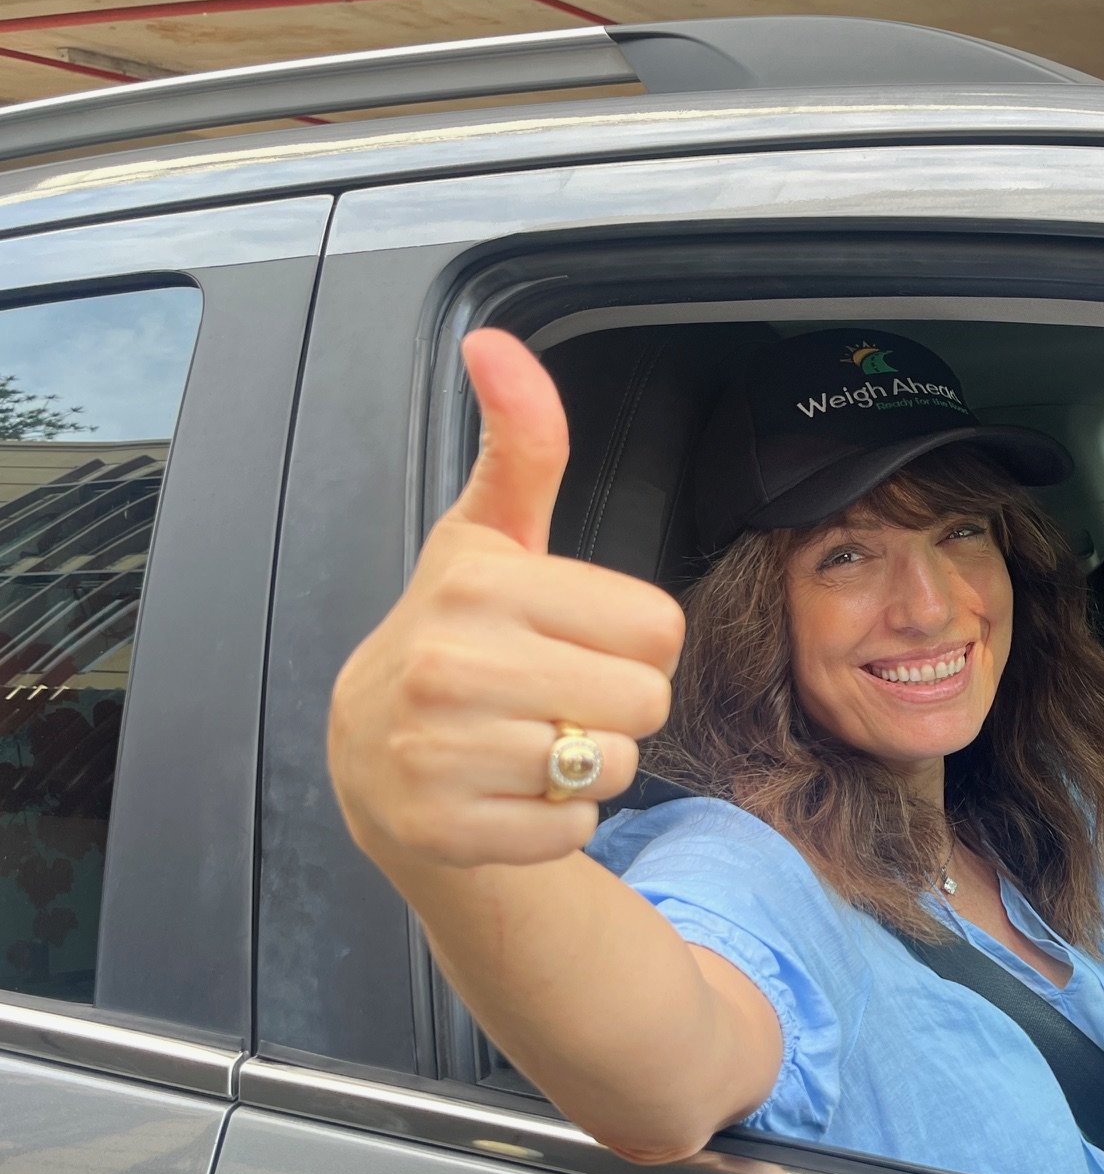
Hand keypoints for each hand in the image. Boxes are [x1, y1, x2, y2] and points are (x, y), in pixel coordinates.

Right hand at [328, 329, 686, 869]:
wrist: (376, 754)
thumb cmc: (460, 635)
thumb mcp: (490, 537)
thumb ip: (521, 447)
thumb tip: (495, 344)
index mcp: (483, 584)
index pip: (657, 627)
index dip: (630, 641)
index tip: (571, 639)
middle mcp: (452, 664)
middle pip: (646, 700)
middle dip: (616, 707)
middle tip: (551, 696)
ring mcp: (439, 753)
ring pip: (615, 769)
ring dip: (588, 766)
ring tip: (524, 741)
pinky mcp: (444, 829)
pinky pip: (574, 829)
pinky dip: (556, 821)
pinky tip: (505, 791)